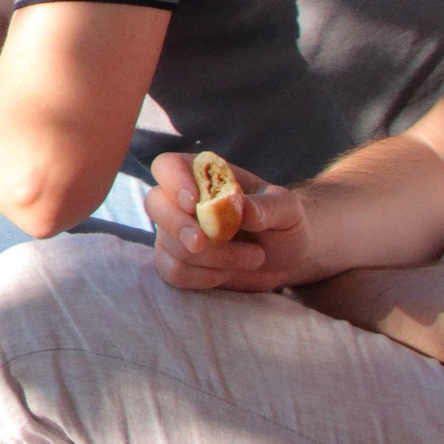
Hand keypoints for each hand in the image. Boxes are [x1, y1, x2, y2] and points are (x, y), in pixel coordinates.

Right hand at [146, 151, 306, 291]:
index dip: (174, 182)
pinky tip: (228, 273)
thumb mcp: (287, 209)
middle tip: (206, 242)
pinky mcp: (178, 262)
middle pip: (155, 204)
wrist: (287, 257)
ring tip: (254, 257)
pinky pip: (173, 271)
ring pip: (169, 244)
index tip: (194, 203)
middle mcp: (180, 201)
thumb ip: (268, 206)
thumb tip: (244, 210)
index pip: (168, 166)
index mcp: (202, 175)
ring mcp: (175, 232)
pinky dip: (202, 277)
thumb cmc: (284, 223)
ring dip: (211, 258)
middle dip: (179, 227)